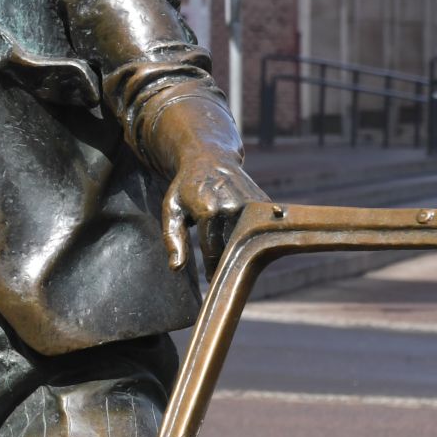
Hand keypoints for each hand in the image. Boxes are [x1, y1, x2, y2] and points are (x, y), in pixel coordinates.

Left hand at [162, 155, 263, 274]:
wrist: (209, 157)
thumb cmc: (186, 188)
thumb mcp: (172, 210)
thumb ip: (172, 239)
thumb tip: (175, 268)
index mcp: (208, 210)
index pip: (214, 252)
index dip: (213, 269)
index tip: (212, 279)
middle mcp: (233, 206)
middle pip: (236, 248)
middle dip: (230, 263)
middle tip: (225, 272)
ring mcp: (252, 203)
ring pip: (252, 241)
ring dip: (245, 253)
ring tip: (236, 258)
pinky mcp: (264, 202)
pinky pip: (262, 229)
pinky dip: (256, 239)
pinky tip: (248, 243)